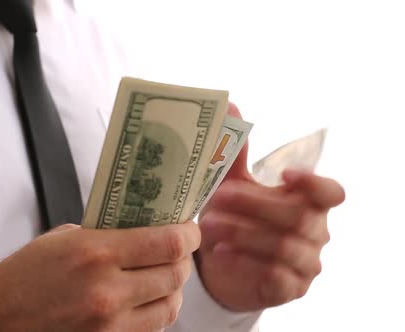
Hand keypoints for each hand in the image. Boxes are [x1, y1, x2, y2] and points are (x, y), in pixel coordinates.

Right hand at [0, 221, 200, 331]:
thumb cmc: (19, 278)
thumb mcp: (61, 240)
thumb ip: (106, 235)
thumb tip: (142, 231)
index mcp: (96, 253)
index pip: (168, 243)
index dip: (188, 234)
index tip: (190, 229)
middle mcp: (108, 292)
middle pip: (176, 274)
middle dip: (183, 259)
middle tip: (178, 249)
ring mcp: (110, 325)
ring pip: (171, 307)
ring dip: (173, 289)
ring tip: (163, 276)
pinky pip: (150, 330)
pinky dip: (155, 313)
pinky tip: (145, 301)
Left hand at [195, 103, 345, 311]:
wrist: (223, 266)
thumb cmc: (233, 218)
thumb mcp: (231, 185)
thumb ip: (234, 152)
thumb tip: (228, 104)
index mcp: (308, 202)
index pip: (332, 193)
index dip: (314, 185)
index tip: (285, 175)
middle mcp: (315, 232)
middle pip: (297, 217)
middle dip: (254, 205)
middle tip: (217, 198)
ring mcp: (305, 263)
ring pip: (283, 246)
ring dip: (242, 232)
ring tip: (208, 225)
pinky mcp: (289, 288)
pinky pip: (275, 276)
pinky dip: (245, 261)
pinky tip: (221, 253)